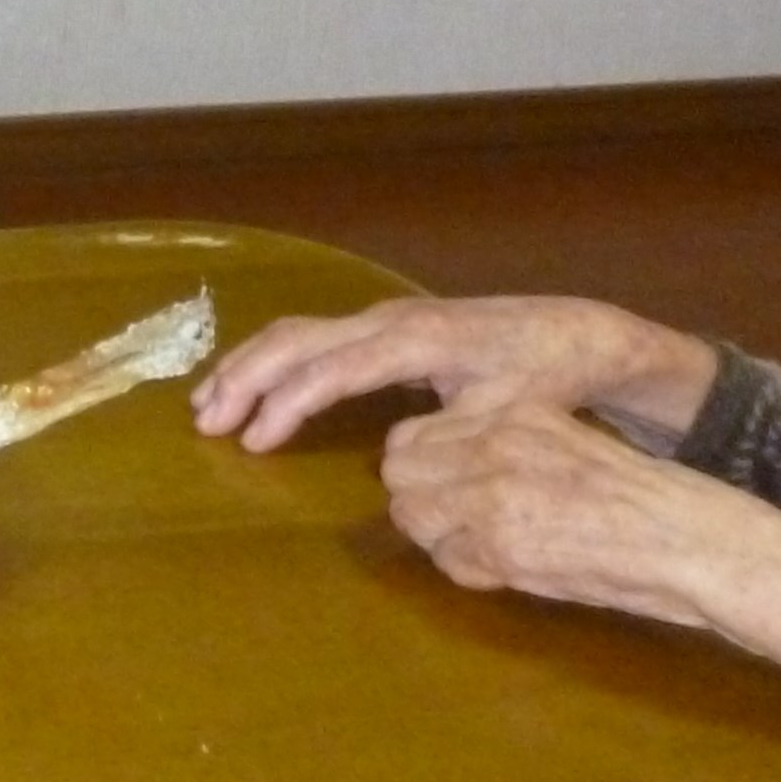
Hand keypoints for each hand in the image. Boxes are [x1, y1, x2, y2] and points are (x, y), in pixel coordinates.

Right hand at [193, 294, 719, 454]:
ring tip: (207, 404)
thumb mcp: (508, 412)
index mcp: (415, 341)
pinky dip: (272, 359)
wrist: (575, 334)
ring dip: (248, 366)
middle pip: (297, 340)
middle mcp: (388, 320)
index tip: (253, 443)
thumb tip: (392, 462)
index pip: (331, 370)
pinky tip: (249, 386)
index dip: (287, 405)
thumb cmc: (544, 376)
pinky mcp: (384, 328)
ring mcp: (382, 318)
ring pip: (297, 333)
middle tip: (205, 423)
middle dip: (246, 380)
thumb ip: (450, 433)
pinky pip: (313, 337)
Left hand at [381, 400, 780, 746]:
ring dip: (438, 537)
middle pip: (398, 469)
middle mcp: (494, 441)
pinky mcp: (500, 543)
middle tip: (461, 525)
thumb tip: (445, 468)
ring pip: (411, 514)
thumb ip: (505, 447)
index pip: (413, 431)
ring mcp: (492, 492)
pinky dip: (469, 571)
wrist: (690, 541)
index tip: (452, 487)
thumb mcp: (565, 445)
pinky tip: (510, 571)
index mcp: (514, 411)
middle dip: (420, 500)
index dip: (425, 466)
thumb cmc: (641, 499)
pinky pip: (447, 561)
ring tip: (489, 549)